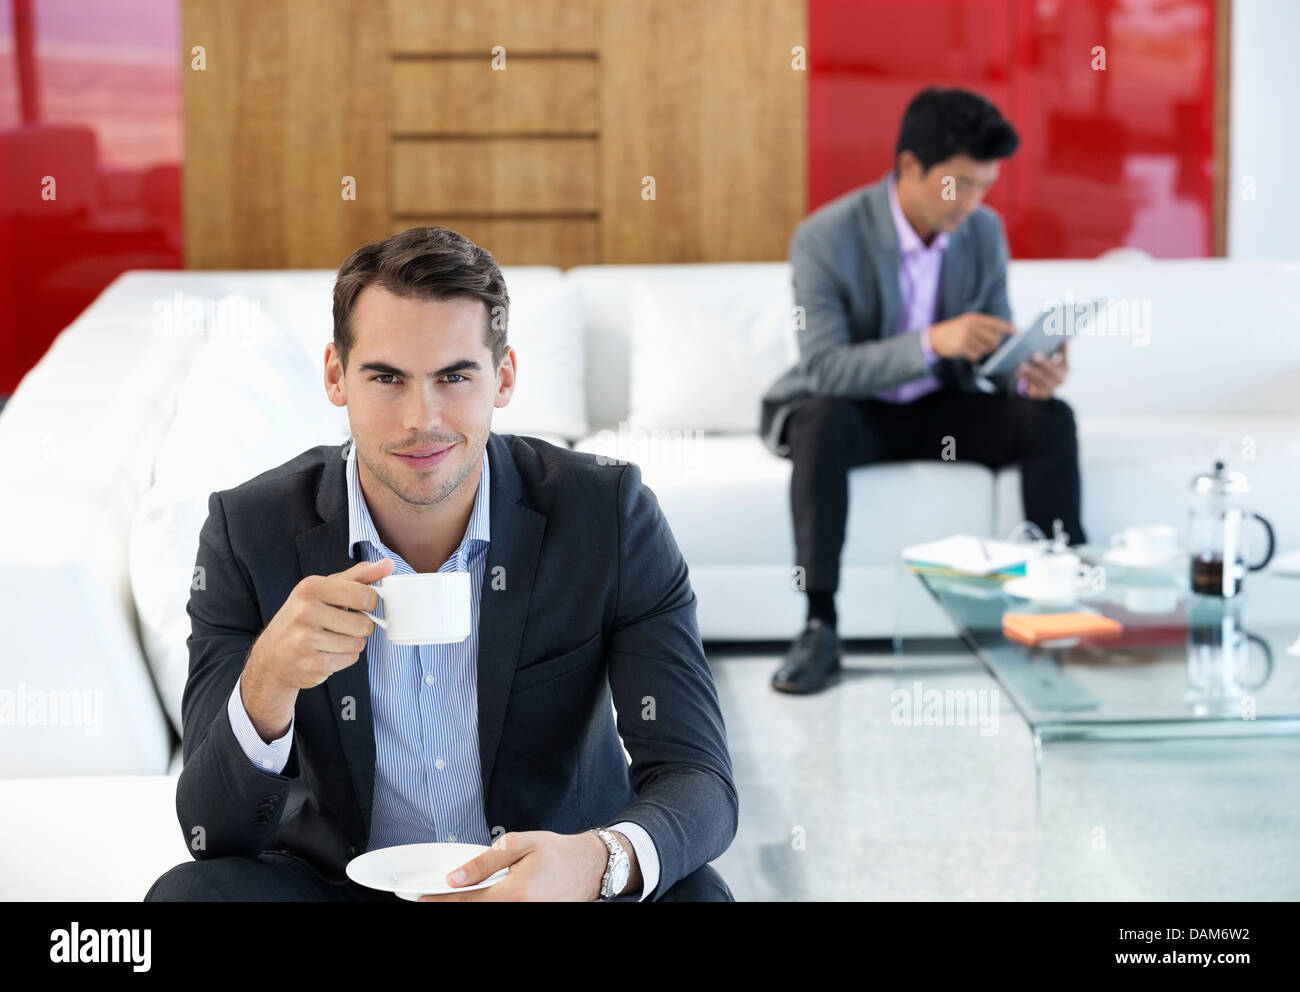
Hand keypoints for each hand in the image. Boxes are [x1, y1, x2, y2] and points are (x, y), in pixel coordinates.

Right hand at [241, 557, 393, 740]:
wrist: (272, 656)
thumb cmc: (304, 617)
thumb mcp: (325, 590)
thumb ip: (359, 576)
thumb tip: (388, 565)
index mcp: (311, 587)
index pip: (365, 595)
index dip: (370, 603)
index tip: (360, 604)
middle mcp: (305, 611)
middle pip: (364, 624)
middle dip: (360, 627)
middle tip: (341, 625)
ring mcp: (307, 639)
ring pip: (358, 643)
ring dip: (350, 644)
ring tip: (330, 639)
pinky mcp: (312, 664)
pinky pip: (350, 660)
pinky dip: (343, 658)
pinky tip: (324, 653)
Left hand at [417, 830, 630, 901]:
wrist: (591, 867)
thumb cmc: (558, 853)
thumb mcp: (520, 844)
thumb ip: (486, 861)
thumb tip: (456, 877)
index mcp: (515, 893)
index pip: (467, 902)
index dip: (440, 901)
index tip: (421, 899)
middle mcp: (522, 911)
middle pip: (476, 913)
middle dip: (454, 906)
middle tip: (435, 899)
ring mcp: (529, 917)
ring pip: (489, 915)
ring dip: (472, 906)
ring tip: (462, 896)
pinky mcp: (534, 918)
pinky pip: (504, 915)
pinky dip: (491, 906)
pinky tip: (484, 898)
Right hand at [928, 311, 1015, 361]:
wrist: (934, 337)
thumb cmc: (953, 331)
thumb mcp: (966, 323)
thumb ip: (982, 328)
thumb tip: (999, 338)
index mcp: (974, 318)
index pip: (995, 322)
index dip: (1006, 327)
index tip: (1015, 331)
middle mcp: (971, 325)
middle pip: (993, 338)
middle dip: (993, 345)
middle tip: (987, 346)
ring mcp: (966, 336)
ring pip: (985, 348)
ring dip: (981, 351)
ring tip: (972, 347)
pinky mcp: (961, 346)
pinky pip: (975, 355)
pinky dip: (973, 356)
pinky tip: (966, 353)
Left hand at [1016, 340, 1068, 398]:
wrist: (1037, 385)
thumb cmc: (1042, 366)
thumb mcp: (1048, 356)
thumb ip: (1051, 346)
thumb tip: (1048, 335)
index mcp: (1066, 367)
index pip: (1065, 357)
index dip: (1063, 350)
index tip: (1060, 340)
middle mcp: (1061, 378)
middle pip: (1053, 371)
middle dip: (1044, 363)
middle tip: (1034, 355)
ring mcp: (1052, 388)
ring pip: (1042, 380)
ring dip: (1031, 372)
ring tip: (1021, 365)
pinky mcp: (1042, 394)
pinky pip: (1034, 389)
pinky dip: (1026, 381)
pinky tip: (1019, 374)